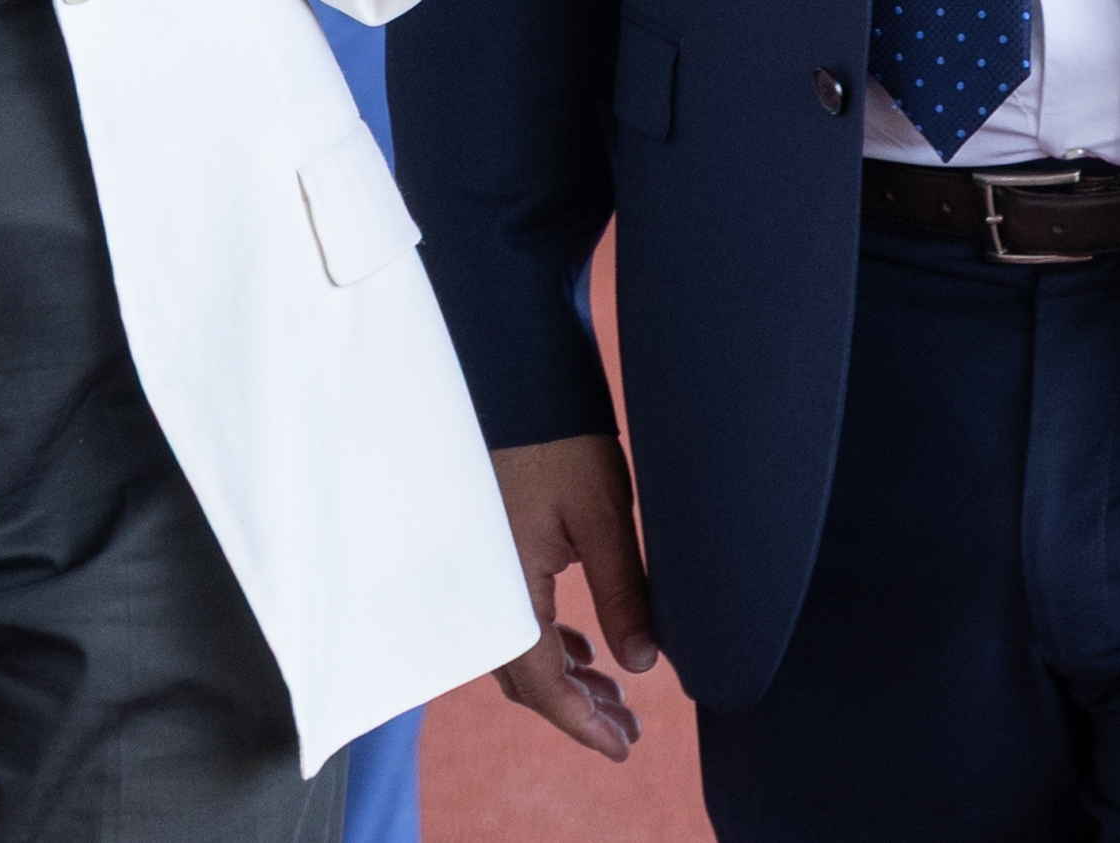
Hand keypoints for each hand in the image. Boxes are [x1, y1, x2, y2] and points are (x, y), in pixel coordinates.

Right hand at [482, 433, 650, 759]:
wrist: (507, 371)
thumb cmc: (559, 437)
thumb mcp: (606, 516)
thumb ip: (624, 593)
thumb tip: (643, 665)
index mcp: (506, 588)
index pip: (541, 682)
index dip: (583, 722)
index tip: (623, 747)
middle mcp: (479, 588)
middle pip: (523, 676)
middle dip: (576, 708)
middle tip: (628, 729)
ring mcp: (475, 570)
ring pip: (514, 649)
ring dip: (562, 677)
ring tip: (614, 693)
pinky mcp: (480, 550)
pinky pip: (506, 617)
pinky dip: (545, 641)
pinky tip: (582, 646)